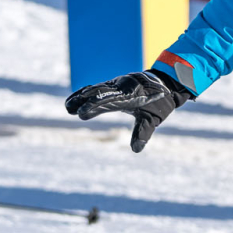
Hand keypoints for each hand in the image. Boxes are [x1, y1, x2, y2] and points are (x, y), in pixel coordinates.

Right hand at [65, 70, 193, 151]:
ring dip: (81, 97)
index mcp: (131, 95)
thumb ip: (143, 132)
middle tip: (69, 110)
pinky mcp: (112, 85)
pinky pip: (97, 88)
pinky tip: (74, 99)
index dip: (96, 106)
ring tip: (67, 106)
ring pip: (96, 89)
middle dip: (85, 101)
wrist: (164, 83)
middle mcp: (121, 87)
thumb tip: (136, 150)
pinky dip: (86, 93)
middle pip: (100, 93)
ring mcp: (116, 84)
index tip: (83, 113)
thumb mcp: (153, 119)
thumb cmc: (159, 103)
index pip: (110, 100)